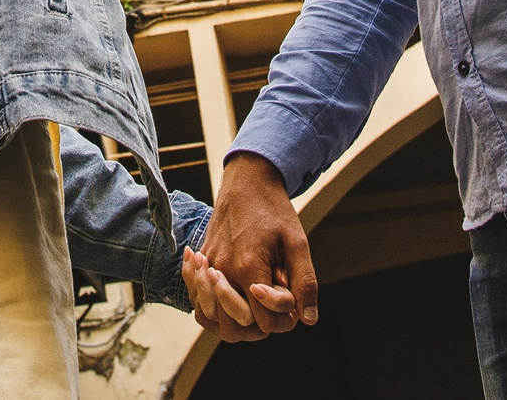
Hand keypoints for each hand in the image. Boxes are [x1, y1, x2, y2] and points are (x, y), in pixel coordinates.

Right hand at [183, 154, 316, 341]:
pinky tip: (233, 296)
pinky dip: (213, 308)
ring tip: (253, 305)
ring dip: (234, 320)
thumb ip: (305, 282)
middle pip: (234, 327)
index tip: (290, 299)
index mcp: (248, 267)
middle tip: (273, 304)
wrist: (247, 180)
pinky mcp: (201, 260)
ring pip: (211, 319)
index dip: (281, 318)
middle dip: (258, 325)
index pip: (263, 321)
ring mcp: (207, 265)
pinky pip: (198, 301)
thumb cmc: (274, 210)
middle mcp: (222, 270)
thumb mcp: (297, 243)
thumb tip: (308, 319)